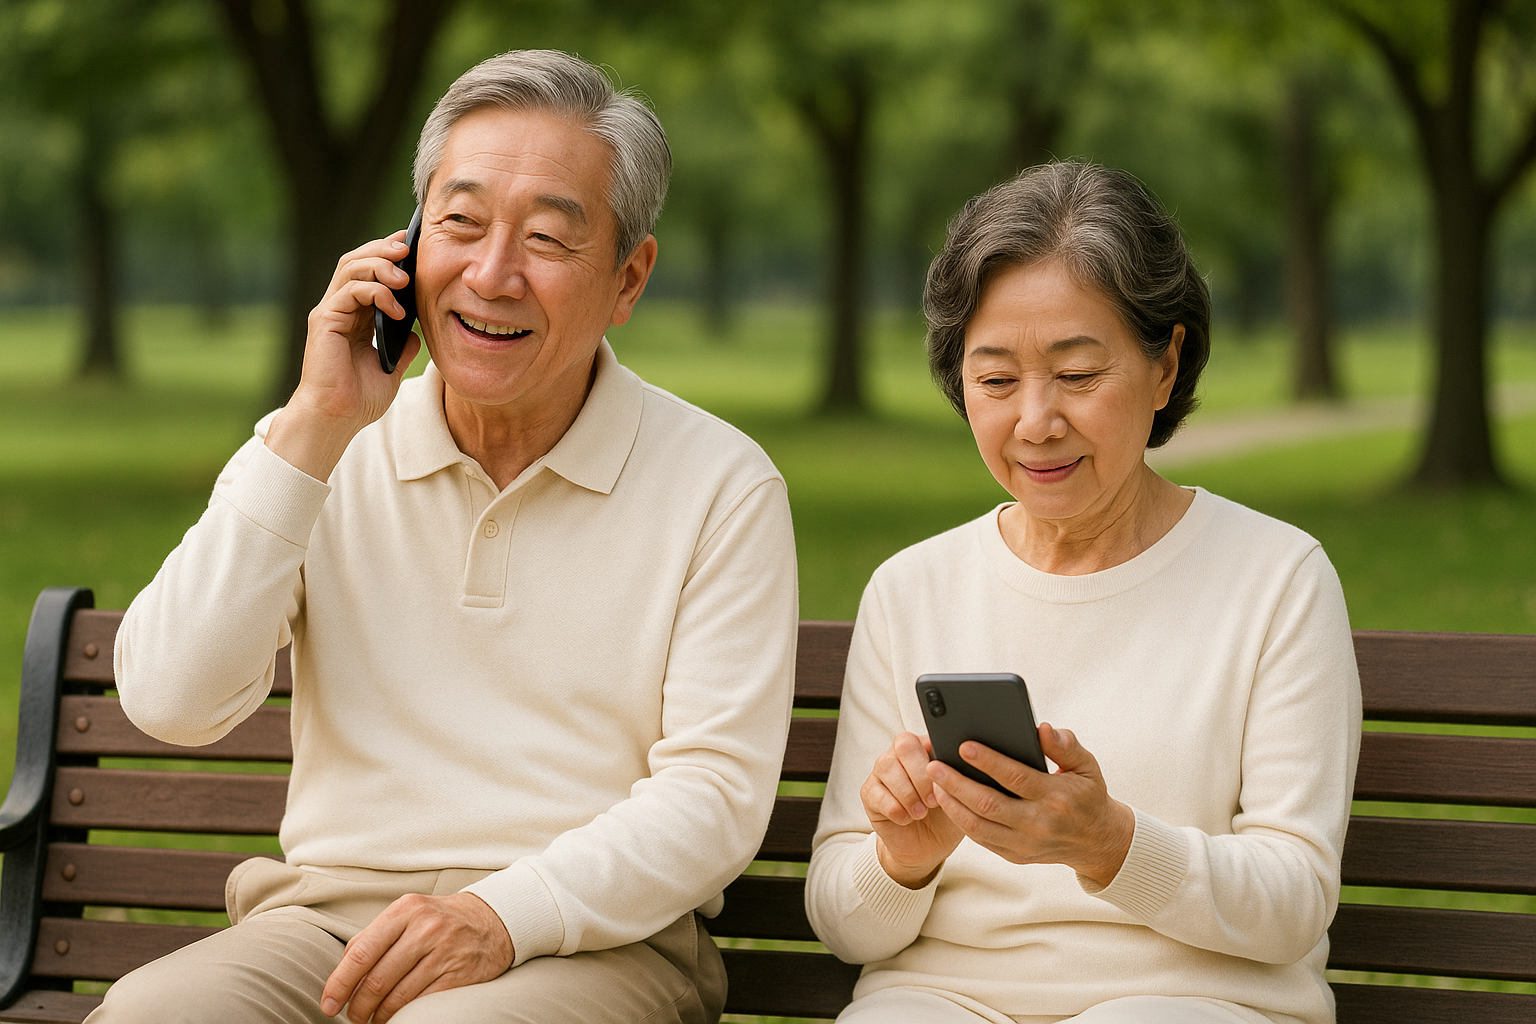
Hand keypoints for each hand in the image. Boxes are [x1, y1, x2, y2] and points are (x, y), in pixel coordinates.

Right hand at [265, 231, 423, 481]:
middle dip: (384, 249)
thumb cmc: (358, 399)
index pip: (369, 273)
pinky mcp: (324, 321)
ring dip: (381, 265)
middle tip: (409, 248)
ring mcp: (330, 312)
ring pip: (351, 268)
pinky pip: (349, 292)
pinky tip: (396, 309)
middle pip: (357, 260)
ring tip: (405, 276)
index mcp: (354, 316)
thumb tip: (417, 333)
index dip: (388, 255)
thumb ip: (403, 348)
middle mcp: (339, 308)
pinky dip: (375, 292)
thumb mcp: (391, 369)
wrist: (336, 419)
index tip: (413, 246)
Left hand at [320, 891, 513, 1023]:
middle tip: (352, 1016)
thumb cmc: (439, 920)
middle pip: (376, 979)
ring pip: (396, 996)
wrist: (493, 919)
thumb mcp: (408, 914)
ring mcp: (443, 952)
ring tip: (372, 1020)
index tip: (329, 1003)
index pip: (361, 952)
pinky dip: (402, 1016)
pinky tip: (395, 1018)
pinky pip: (421, 1003)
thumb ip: (374, 937)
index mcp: (404, 911)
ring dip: (378, 1016)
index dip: (339, 983)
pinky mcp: (458, 974)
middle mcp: (424, 929)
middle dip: (357, 1006)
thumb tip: (342, 973)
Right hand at [860, 732, 964, 887]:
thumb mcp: (961, 798)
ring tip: (921, 813)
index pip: (927, 736)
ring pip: (887, 766)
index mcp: (926, 749)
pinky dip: (895, 808)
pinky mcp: (870, 793)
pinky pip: (876, 793)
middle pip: (904, 745)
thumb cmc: (946, 817)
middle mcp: (901, 755)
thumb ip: (961, 778)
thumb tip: (964, 764)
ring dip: (907, 793)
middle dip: (921, 775)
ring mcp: (882, 772)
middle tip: (934, 801)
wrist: (928, 847)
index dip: (935, 759)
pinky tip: (907, 819)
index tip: (948, 782)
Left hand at [926, 723, 1134, 887]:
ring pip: (979, 826)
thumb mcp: (1086, 766)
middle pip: (989, 804)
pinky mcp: (1016, 855)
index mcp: (1056, 796)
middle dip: (957, 784)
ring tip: (935, 782)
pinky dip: (961, 820)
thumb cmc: (1087, 794)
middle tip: (933, 765)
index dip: (988, 762)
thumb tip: (1042, 728)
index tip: (963, 746)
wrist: (1098, 842)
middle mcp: (1039, 823)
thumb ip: (1065, 745)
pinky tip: (948, 801)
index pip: (1016, 777)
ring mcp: (1026, 843)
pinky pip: (981, 839)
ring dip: (953, 804)